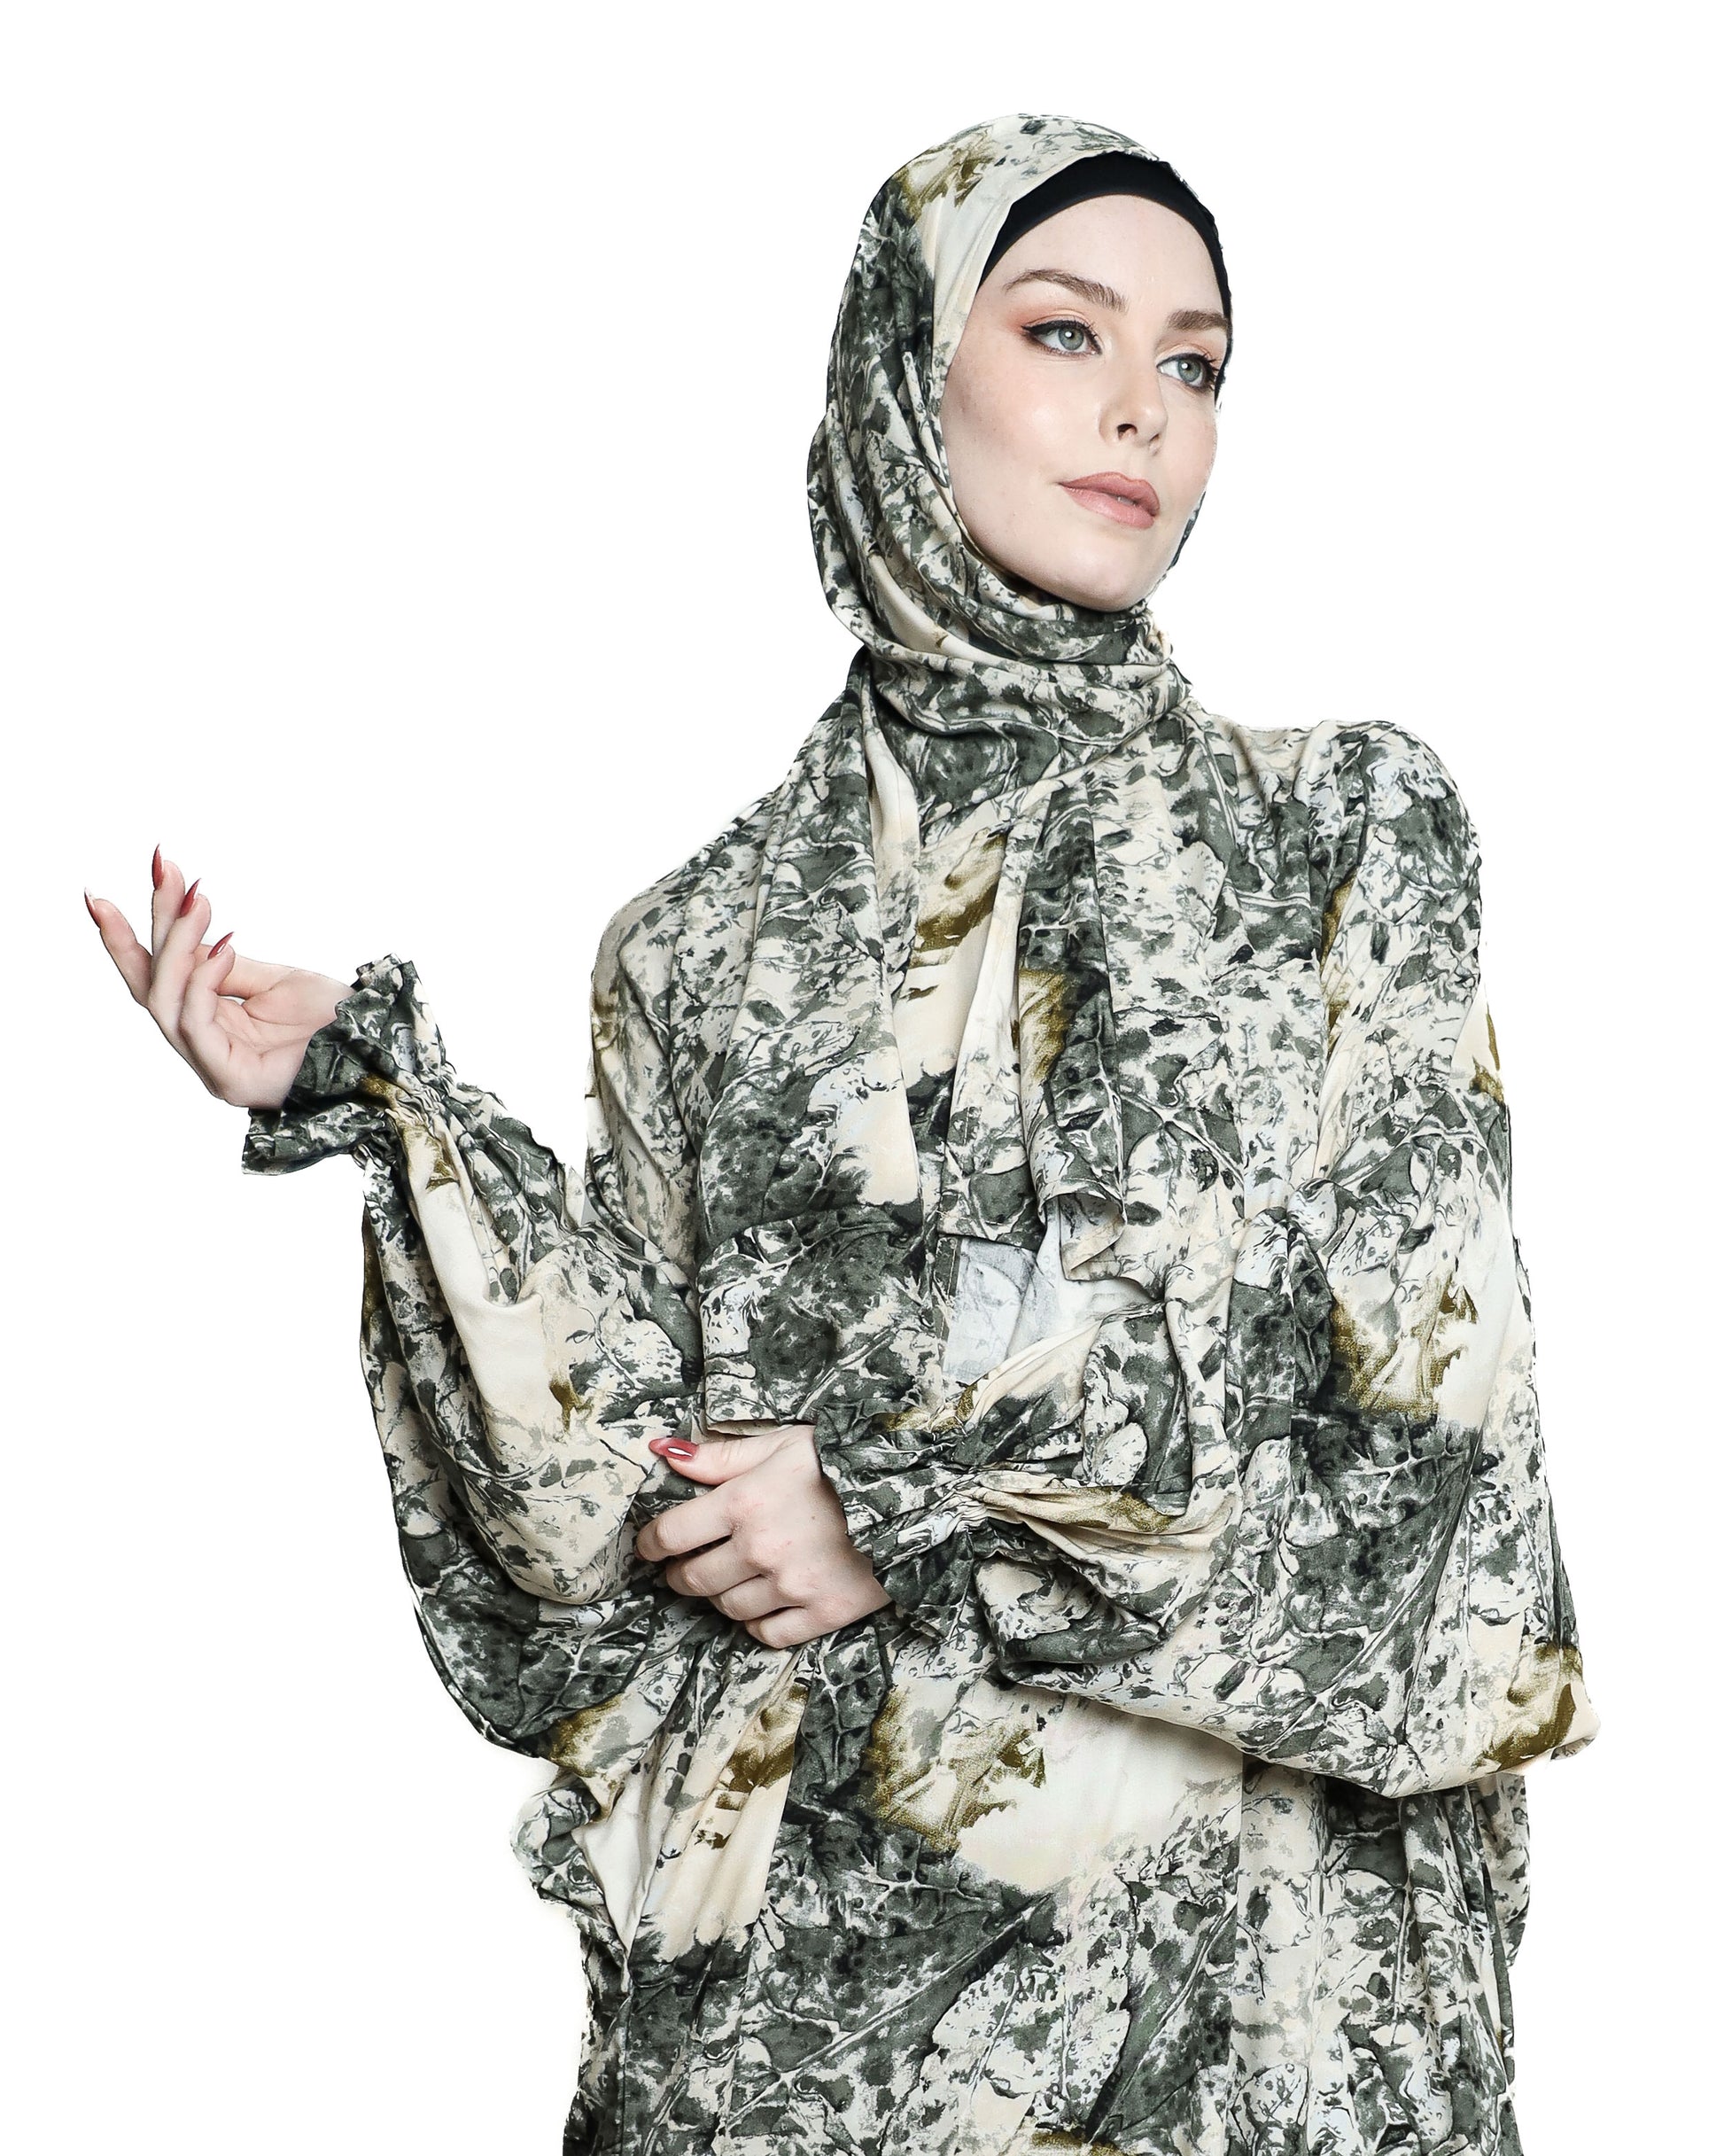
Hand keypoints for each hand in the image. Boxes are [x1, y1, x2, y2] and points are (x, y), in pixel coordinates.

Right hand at [84, 846, 356, 1110]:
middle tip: (157, 872)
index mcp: (209, 1023)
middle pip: (151, 985)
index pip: (158, 977)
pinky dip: (203, 979)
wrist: (376, 1049)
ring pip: (165, 999)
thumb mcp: (275, 981)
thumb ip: (225, 964)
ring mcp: (211, 1064)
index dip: (129, 937)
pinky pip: (195, 1022)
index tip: (111, 887)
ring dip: (177, 943)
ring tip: (197, 901)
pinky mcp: (228, 1078)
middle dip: (140, 929)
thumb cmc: (332, 1022)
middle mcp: (201, 1044)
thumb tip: (188, 924)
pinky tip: (223, 946)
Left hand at [635, 1424, 890, 1648]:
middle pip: (694, 1578)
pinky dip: (756, 1623)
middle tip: (683, 1568)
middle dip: (679, 1574)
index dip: (650, 1544)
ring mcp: (792, 1585)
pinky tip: (762, 1604)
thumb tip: (664, 1452)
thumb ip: (720, 1456)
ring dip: (719, 1597)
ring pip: (728, 1608)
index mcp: (745, 1502)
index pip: (671, 1534)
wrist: (911, 1493)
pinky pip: (768, 1633)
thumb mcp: (780, 1444)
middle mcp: (761, 1549)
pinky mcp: (824, 1612)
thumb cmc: (840, 1462)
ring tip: (728, 1580)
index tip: (648, 1547)